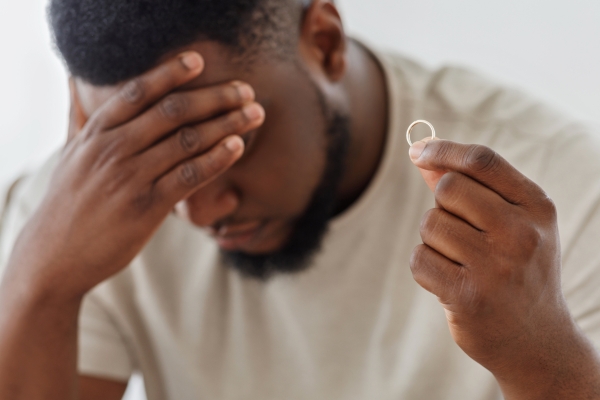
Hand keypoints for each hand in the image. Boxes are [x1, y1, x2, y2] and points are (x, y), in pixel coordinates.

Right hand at [5, 51, 264, 299]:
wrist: (54, 256)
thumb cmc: (68, 203)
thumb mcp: (69, 156)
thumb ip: (80, 120)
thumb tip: (76, 85)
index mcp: (96, 133)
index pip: (137, 92)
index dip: (170, 73)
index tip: (199, 61)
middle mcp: (113, 149)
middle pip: (172, 111)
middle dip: (214, 97)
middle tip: (245, 90)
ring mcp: (130, 178)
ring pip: (186, 141)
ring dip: (226, 124)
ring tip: (254, 114)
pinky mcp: (146, 208)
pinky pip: (189, 176)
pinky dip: (216, 159)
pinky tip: (237, 146)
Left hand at [408, 139, 599, 396]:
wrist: (537, 342)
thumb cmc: (518, 271)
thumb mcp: (513, 224)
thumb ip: (471, 187)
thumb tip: (424, 156)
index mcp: (537, 207)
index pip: (481, 161)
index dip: (443, 150)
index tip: (418, 152)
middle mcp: (522, 234)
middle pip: (448, 188)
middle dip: (441, 206)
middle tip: (458, 233)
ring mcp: (495, 267)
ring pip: (430, 224)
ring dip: (433, 241)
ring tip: (461, 263)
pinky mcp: (468, 296)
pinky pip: (419, 259)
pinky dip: (426, 268)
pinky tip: (451, 284)